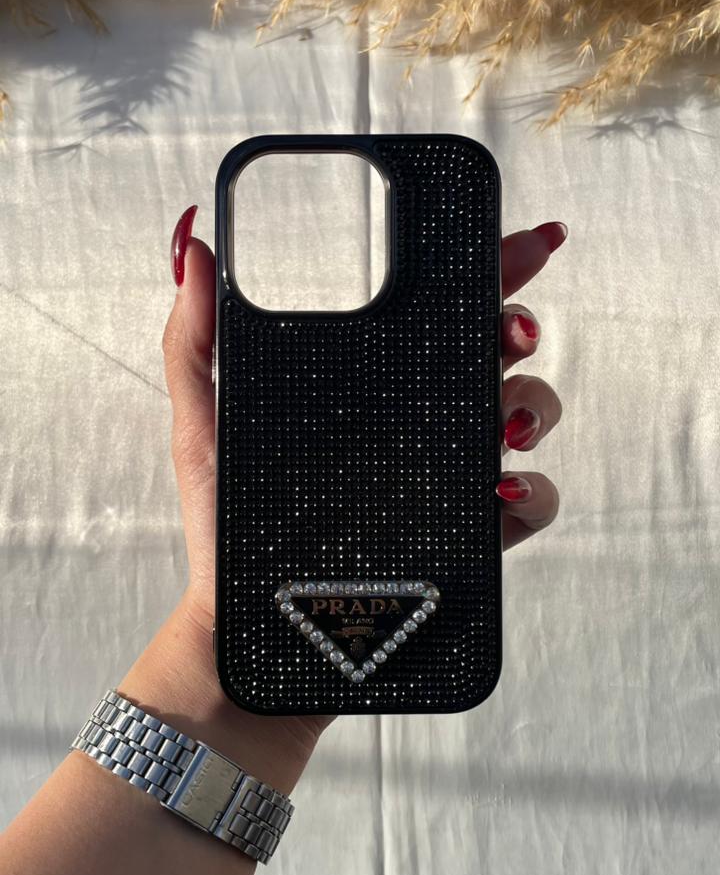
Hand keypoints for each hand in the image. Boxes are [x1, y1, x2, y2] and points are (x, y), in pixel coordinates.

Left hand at [160, 208, 565, 747]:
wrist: (253, 631)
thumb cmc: (224, 531)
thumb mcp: (205, 425)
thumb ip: (196, 336)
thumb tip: (187, 245)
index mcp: (369, 385)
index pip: (440, 309)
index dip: (491, 268)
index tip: (521, 243)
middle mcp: (416, 422)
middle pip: (496, 352)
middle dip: (518, 328)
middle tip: (507, 337)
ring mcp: (447, 477)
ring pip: (526, 415)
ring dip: (532, 405)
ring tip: (504, 423)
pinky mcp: (468, 536)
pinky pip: (530, 503)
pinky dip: (533, 492)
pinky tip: (501, 490)